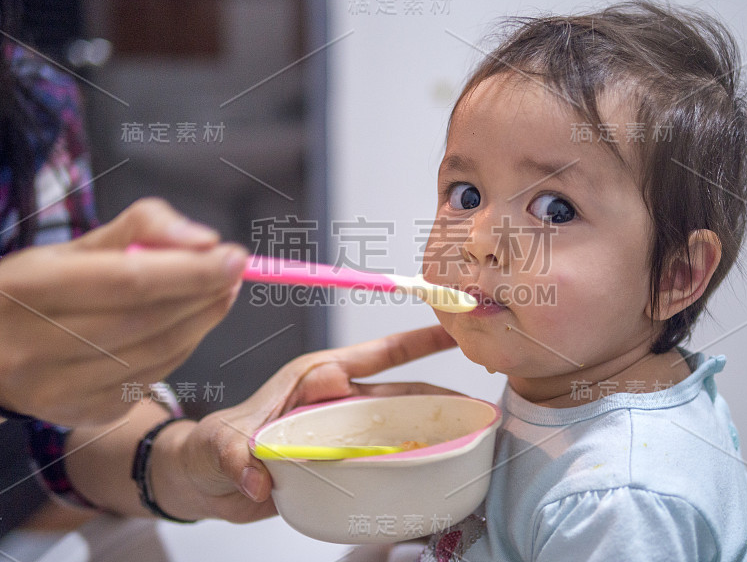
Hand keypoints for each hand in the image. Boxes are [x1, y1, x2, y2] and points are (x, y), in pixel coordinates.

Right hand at [0, 198, 247, 425]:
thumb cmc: (43, 289)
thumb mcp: (77, 246)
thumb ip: (143, 227)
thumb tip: (205, 240)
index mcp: (29, 289)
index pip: (128, 280)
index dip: (190, 270)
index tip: (235, 256)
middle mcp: (36, 346)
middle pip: (147, 320)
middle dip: (204, 294)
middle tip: (235, 272)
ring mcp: (58, 390)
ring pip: (157, 355)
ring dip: (203, 321)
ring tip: (222, 292)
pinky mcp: (82, 415)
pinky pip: (152, 379)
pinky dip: (183, 348)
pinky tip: (192, 324)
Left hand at [151, 325, 456, 522]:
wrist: (203, 481)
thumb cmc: (210, 448)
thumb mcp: (217, 446)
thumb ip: (234, 455)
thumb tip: (258, 477)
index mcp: (316, 378)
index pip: (377, 355)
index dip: (418, 342)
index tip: (454, 328)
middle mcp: (336, 402)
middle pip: (401, 395)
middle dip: (441, 397)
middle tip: (479, 408)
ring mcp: (341, 434)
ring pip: (398, 429)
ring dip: (432, 433)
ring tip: (469, 442)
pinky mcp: (340, 463)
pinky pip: (383, 462)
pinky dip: (408, 466)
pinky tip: (431, 476)